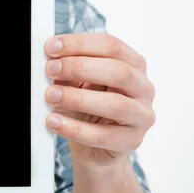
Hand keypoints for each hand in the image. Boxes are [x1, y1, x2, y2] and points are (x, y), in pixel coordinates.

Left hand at [43, 34, 155, 168]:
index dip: (79, 44)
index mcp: (132, 65)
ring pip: (115, 104)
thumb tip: (51, 60)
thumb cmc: (87, 108)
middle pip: (118, 71)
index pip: (111, 46)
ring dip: (78, 98)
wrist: (94, 148)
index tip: (51, 47)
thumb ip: (69, 70)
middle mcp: (143, 88)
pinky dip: (75, 128)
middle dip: (79, 67)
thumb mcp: (78, 83)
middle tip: (51, 69)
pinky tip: (54, 122)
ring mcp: (141, 116)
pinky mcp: (131, 141)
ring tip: (50, 96)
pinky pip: (103, 136)